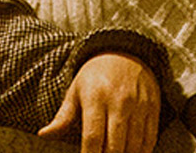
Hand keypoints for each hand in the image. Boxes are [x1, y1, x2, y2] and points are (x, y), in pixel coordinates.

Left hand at [38, 53, 161, 152]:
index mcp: (95, 98)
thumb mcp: (75, 92)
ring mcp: (139, 106)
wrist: (125, 53)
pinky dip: (141, 152)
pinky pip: (150, 139)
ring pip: (134, 146)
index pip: (93, 137)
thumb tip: (43, 135)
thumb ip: (62, 118)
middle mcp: (119, 102)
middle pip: (115, 146)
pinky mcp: (153, 109)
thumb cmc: (94, 77)